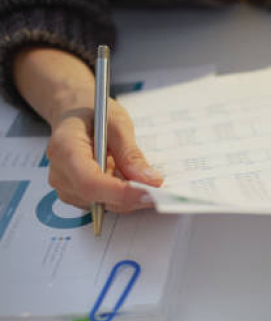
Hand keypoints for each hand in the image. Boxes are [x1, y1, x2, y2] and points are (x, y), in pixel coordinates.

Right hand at [13, 48, 162, 210]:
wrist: (75, 116)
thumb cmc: (93, 115)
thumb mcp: (117, 124)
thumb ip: (131, 153)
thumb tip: (149, 180)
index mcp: (65, 149)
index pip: (90, 181)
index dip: (121, 192)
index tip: (150, 193)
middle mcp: (60, 173)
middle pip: (98, 197)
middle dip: (132, 196)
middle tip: (160, 189)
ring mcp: (66, 188)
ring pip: (105, 204)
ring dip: (129, 197)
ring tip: (145, 179)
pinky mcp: (76, 195)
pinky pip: (104, 203)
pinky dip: (123, 196)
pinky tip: (131, 182)